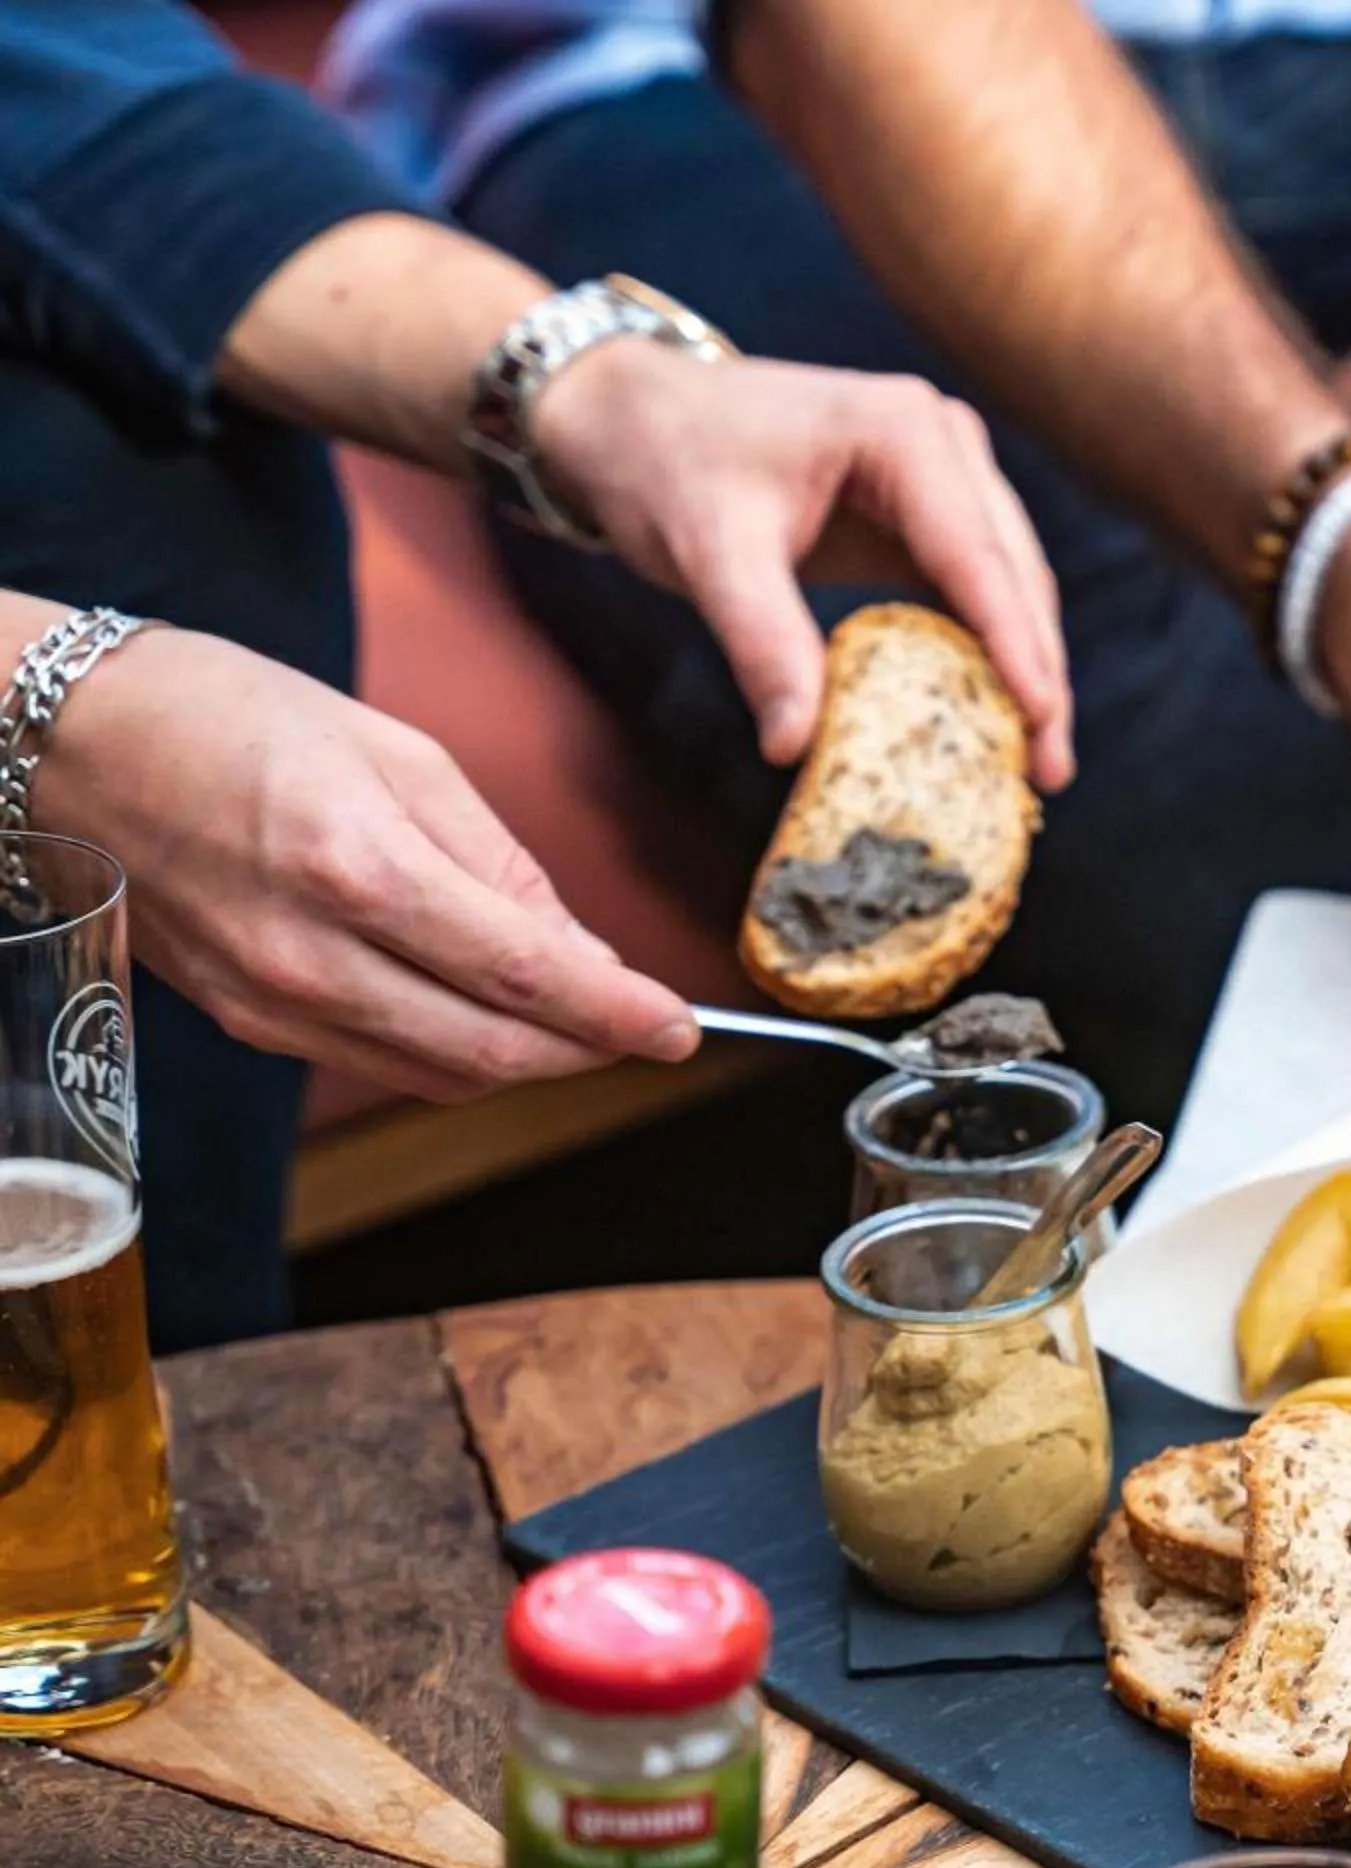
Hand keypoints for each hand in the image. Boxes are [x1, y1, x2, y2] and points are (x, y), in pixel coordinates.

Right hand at [33, 626, 698, 1102]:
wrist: (73, 744)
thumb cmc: (237, 718)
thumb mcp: (399, 754)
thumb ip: (501, 864)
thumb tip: (585, 954)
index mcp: (359, 867)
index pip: (524, 976)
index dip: (619, 1014)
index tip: (683, 1028)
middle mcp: (312, 954)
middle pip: (492, 1049)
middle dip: (587, 1049)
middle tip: (645, 1030)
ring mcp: (272, 1000)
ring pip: (443, 1072)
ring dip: (528, 1058)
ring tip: (580, 1020)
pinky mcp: (247, 1022)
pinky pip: (382, 1061)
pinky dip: (455, 1050)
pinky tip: (488, 1013)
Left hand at [531, 344, 1071, 778]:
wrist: (630, 416)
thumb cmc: (666, 463)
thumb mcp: (710, 552)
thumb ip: (763, 643)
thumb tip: (797, 748)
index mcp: (904, 432)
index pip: (977, 554)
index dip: (1016, 643)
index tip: (1043, 720)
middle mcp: (943, 441)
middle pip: (1015, 573)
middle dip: (1038, 674)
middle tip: (1048, 770)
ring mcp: (943, 474)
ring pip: (1010, 583)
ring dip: (1025, 669)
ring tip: (1035, 761)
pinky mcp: (926, 513)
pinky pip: (975, 590)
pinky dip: (987, 653)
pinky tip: (992, 716)